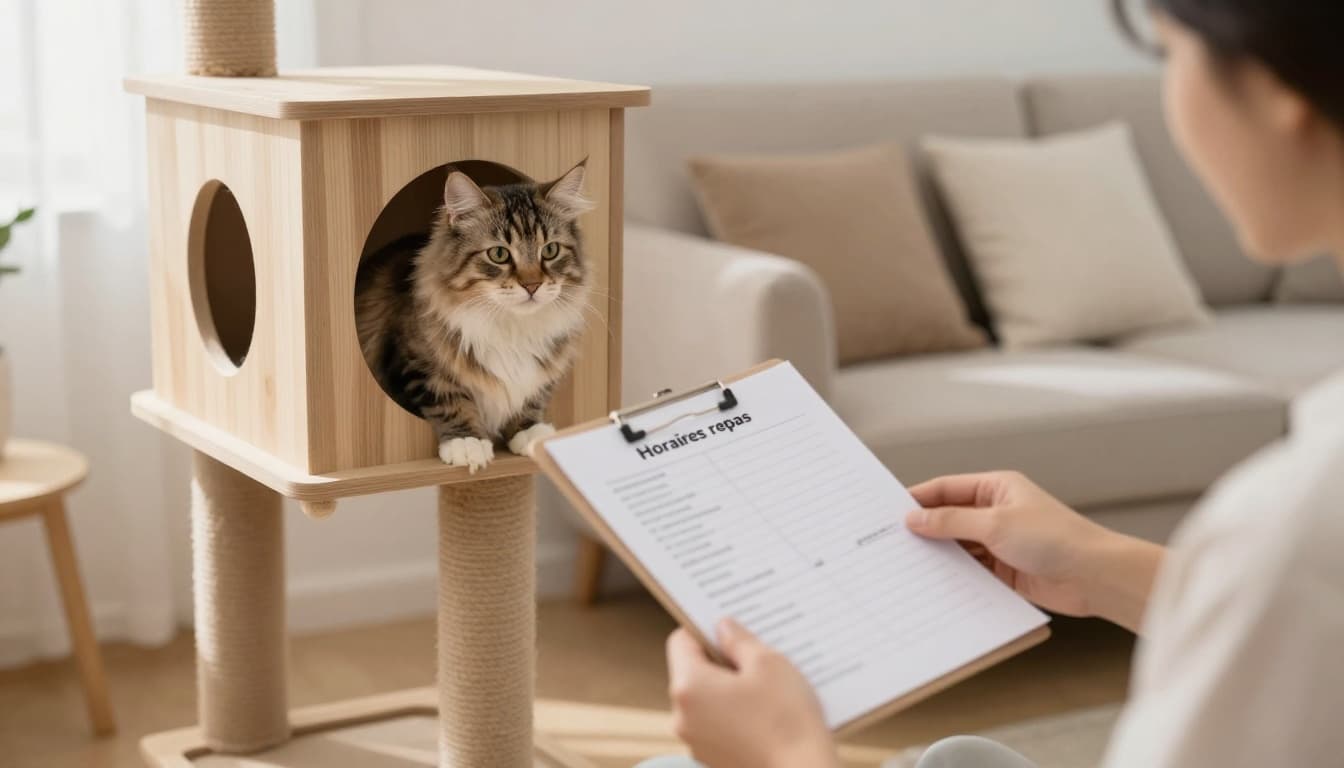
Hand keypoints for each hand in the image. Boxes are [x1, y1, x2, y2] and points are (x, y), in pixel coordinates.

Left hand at [665, 619, 838, 767]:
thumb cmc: (787, 719)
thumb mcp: (768, 663)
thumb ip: (738, 640)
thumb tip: (722, 628)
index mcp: (689, 686)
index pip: (680, 641)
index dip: (703, 629)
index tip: (728, 629)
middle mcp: (682, 716)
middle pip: (691, 672)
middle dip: (720, 660)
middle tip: (755, 656)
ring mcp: (695, 742)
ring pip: (706, 700)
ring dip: (728, 689)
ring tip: (765, 688)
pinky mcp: (712, 759)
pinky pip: (717, 724)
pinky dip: (734, 714)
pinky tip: (764, 714)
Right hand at [907, 472, 1161, 630]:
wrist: (1095, 576)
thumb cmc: (1056, 539)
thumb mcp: (995, 524)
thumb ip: (951, 522)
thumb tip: (915, 519)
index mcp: (997, 488)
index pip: (947, 488)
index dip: (919, 498)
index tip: (890, 511)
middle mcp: (997, 512)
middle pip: (950, 518)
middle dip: (925, 529)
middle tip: (892, 541)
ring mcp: (1000, 542)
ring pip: (959, 546)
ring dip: (939, 555)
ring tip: (907, 564)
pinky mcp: (1005, 570)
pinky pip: (971, 570)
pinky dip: (955, 575)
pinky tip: (934, 583)